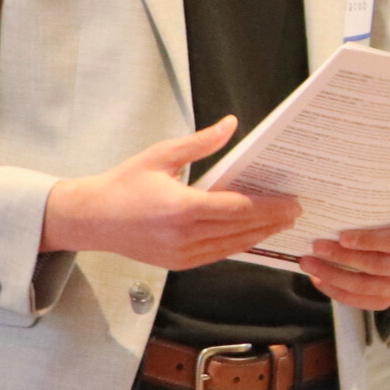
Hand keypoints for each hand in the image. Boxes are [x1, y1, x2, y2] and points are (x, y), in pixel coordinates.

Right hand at [42, 117, 300, 268]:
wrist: (92, 219)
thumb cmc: (124, 183)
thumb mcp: (161, 154)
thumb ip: (200, 143)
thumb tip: (231, 125)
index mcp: (181, 208)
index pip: (237, 209)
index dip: (269, 207)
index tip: (292, 201)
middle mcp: (184, 236)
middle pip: (241, 229)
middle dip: (272, 221)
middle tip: (297, 211)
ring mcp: (181, 255)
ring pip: (232, 246)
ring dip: (259, 235)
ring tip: (281, 223)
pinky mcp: (178, 264)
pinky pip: (217, 255)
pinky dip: (238, 244)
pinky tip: (252, 235)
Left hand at [301, 217, 389, 310]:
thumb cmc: (389, 223)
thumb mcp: (388, 213)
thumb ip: (371, 212)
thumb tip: (335, 208)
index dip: (369, 240)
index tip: (342, 236)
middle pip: (375, 265)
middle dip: (342, 256)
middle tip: (316, 246)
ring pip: (363, 286)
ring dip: (332, 275)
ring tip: (309, 264)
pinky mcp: (386, 300)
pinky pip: (359, 301)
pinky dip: (335, 291)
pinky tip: (318, 279)